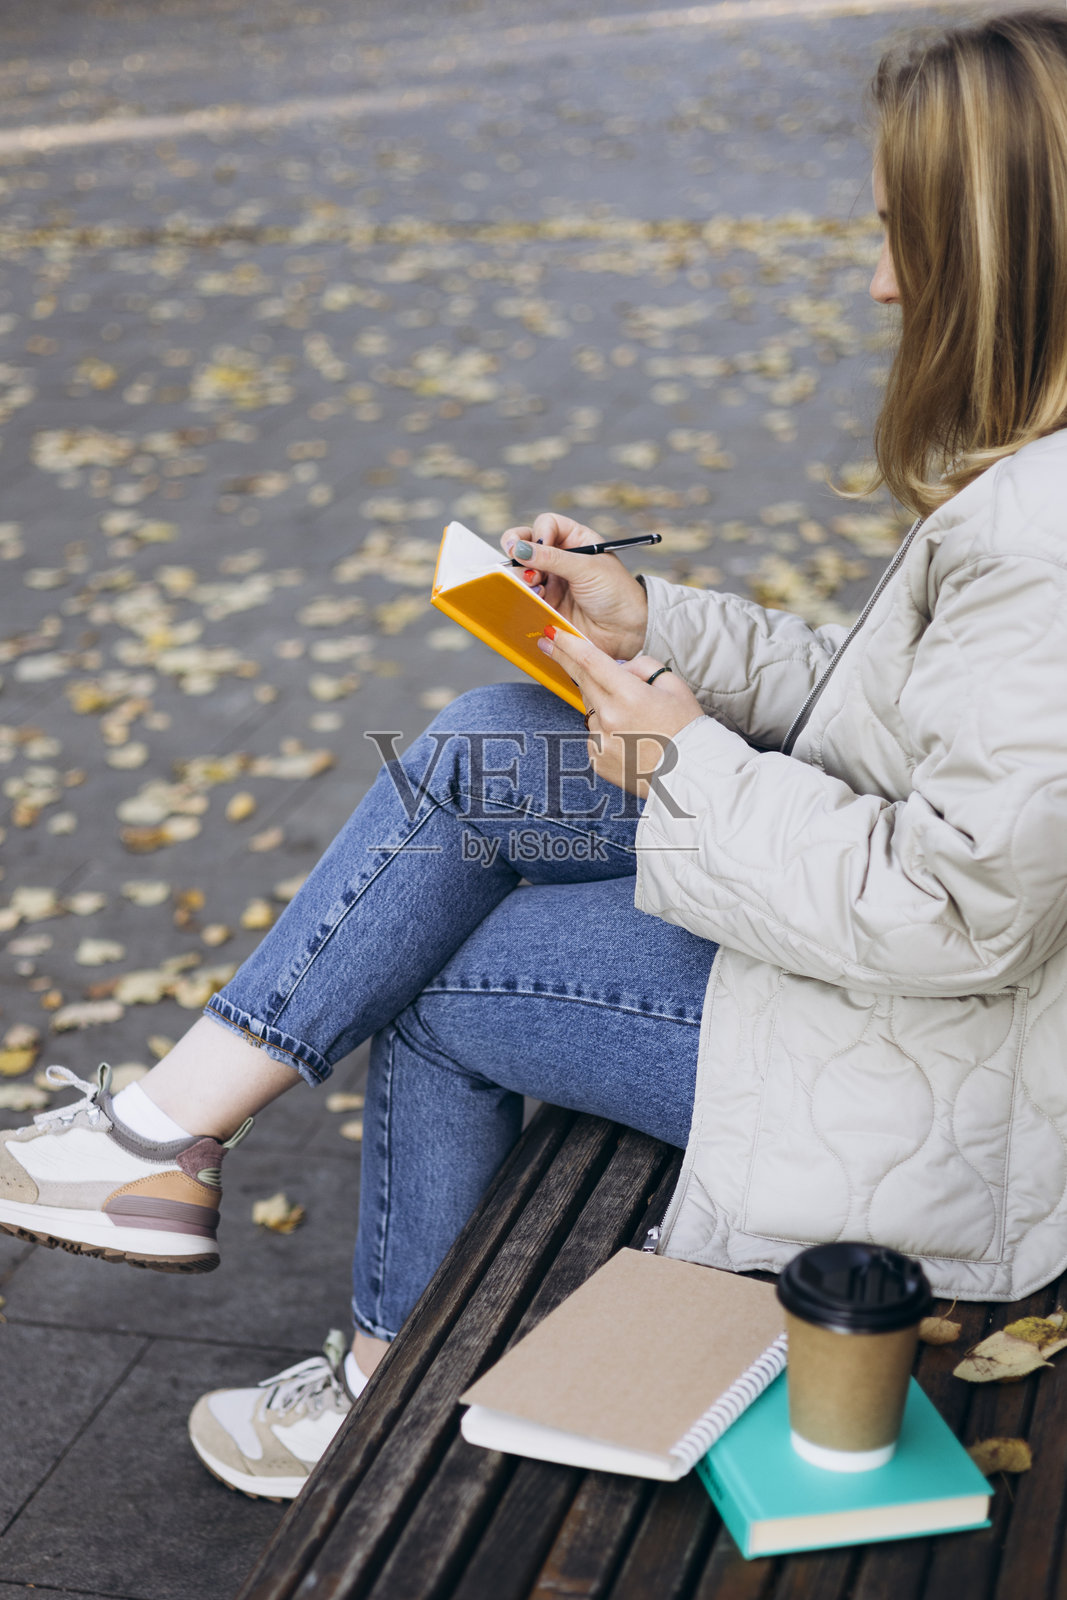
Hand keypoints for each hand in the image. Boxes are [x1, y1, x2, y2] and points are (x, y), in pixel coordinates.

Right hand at [500, 513, 647, 660]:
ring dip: (522, 574)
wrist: (626, 631)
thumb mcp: (587, 569)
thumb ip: (553, 558)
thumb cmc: (617, 593)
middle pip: (527, 545)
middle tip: (517, 559)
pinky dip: (525, 593)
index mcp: (576, 541)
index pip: (546, 525)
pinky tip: (537, 597)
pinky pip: (526, 594)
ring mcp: (553, 581)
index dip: (539, 533)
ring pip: (523, 570)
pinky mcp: (548, 604)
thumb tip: (520, 549)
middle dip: (520, 551)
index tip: (541, 545)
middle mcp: (562, 558)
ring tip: (535, 584)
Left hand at [537, 627, 703, 795]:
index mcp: (630, 695)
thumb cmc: (686, 729)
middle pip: (581, 681)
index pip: (590, 662)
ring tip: (635, 720)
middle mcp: (609, 718)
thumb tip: (618, 666)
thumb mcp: (673, 686)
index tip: (551, 633)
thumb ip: (642, 666)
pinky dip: (606, 731)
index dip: (568, 644)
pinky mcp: (597, 760)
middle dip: (565, 660)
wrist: (690, 775)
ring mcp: (601, 741)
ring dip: (602, 704)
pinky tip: (630, 740)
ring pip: (590, 710)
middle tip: (550, 644)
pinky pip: (594, 735)